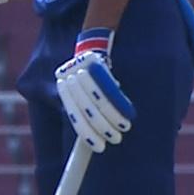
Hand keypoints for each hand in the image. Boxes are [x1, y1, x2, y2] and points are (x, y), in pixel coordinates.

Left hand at [54, 28, 135, 152]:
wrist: (94, 46)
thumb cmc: (95, 79)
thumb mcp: (89, 95)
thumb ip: (91, 113)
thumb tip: (100, 140)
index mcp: (65, 92)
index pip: (75, 117)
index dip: (86, 134)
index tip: (99, 148)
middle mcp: (68, 81)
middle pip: (86, 111)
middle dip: (103, 127)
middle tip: (116, 138)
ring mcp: (80, 71)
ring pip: (97, 101)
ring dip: (112, 117)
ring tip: (124, 127)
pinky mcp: (94, 62)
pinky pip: (108, 87)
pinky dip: (119, 102)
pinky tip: (128, 112)